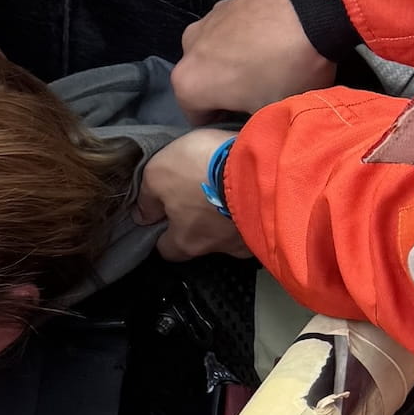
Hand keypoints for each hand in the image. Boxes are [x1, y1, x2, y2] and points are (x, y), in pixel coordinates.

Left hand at [139, 130, 252, 261]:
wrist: (257, 164)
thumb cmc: (200, 170)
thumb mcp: (158, 174)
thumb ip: (147, 198)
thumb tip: (143, 216)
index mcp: (185, 242)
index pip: (167, 250)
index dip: (163, 232)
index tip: (164, 214)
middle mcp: (218, 248)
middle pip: (201, 241)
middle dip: (198, 223)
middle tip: (197, 196)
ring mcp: (247, 240)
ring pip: (230, 232)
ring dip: (226, 215)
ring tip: (225, 190)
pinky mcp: (270, 226)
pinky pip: (253, 221)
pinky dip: (248, 209)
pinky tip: (247, 191)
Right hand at [170, 0, 335, 121]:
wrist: (312, 7)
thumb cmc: (287, 68)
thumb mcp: (271, 114)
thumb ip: (252, 126)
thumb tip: (254, 124)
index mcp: (189, 84)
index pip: (200, 121)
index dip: (228, 127)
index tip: (252, 122)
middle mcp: (188, 49)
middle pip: (206, 84)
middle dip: (230, 92)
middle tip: (265, 94)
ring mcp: (207, 19)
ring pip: (218, 55)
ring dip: (238, 63)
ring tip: (274, 64)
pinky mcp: (229, 0)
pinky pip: (233, 31)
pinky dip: (249, 38)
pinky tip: (278, 40)